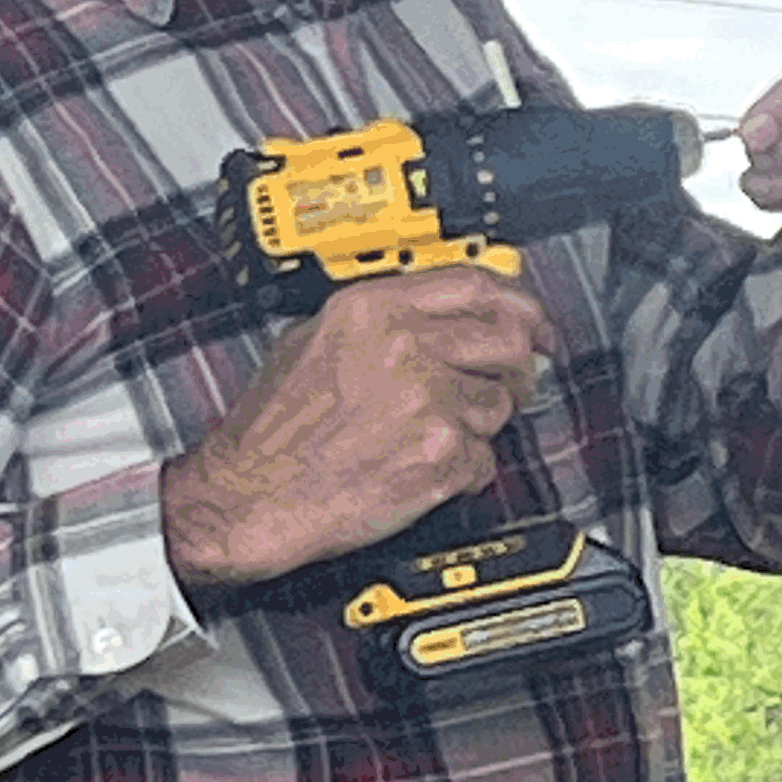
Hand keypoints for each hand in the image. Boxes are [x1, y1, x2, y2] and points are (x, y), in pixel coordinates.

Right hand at [160, 266, 553, 599]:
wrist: (251, 496)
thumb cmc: (272, 429)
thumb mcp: (312, 339)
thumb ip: (379, 316)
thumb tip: (437, 309)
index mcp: (374, 310)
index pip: (476, 285)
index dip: (516, 302)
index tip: (530, 318)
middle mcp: (408, 349)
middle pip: (508, 339)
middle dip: (520, 362)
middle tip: (516, 377)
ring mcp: (429, 404)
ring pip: (501, 404)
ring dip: (483, 421)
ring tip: (438, 432)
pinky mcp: (440, 458)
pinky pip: (485, 458)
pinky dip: (466, 468)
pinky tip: (427, 466)